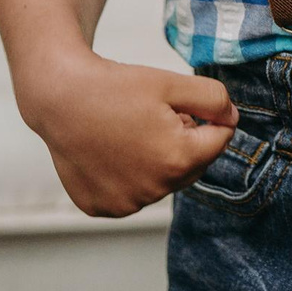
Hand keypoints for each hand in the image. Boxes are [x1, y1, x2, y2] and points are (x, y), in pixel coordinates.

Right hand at [14, 51, 237, 218]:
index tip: (182, 105)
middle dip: (185, 141)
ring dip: (159, 161)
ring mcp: (124, 203)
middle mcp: (153, 190)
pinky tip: (112, 152)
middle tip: (156, 116)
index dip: (206, 117)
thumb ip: (215, 100)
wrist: (60, 98)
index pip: (220, 140)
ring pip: (163, 182)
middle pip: (193, 166)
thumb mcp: (173, 83)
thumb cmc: (116, 88)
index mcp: (177, 160)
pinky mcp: (101, 208)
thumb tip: (231, 120)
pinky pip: (132, 194)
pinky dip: (130, 176)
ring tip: (131, 132)